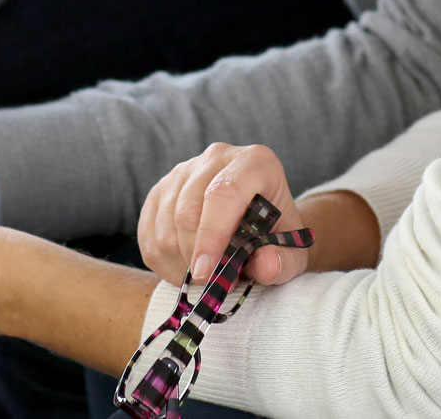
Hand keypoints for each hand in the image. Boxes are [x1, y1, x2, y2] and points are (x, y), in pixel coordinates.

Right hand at [138, 143, 311, 287]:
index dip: (211, 236)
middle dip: (195, 258)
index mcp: (254, 163)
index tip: (205, 274)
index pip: (224, 194)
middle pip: (188, 211)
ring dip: (178, 263)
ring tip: (204, 276)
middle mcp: (216, 157)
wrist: (260, 221)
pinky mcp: (161, 189)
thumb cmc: (276, 236)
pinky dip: (162, 261)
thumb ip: (285, 261)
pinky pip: (148, 232)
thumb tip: (265, 264)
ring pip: (165, 225)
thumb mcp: (293, 254)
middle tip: (213, 283)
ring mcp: (183, 170)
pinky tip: (184, 269)